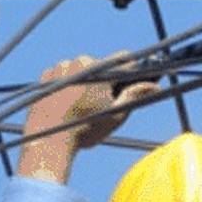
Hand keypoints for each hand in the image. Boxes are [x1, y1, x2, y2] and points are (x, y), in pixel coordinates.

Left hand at [19, 54, 155, 183]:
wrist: (48, 140)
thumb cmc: (86, 129)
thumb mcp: (115, 115)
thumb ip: (135, 96)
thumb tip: (155, 86)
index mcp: (100, 70)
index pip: (124, 60)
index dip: (131, 70)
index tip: (132, 79)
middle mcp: (79, 62)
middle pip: (100, 66)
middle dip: (103, 81)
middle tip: (100, 104)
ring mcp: (60, 67)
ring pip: (79, 70)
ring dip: (83, 82)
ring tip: (79, 106)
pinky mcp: (45, 76)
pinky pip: (61, 76)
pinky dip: (65, 85)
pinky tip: (66, 103)